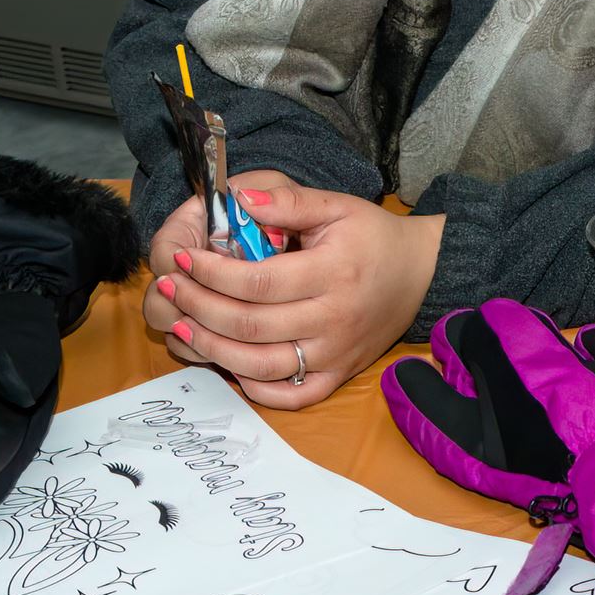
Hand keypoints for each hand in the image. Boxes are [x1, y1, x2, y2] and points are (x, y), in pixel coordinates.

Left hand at [149, 180, 442, 408]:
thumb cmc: (375, 237)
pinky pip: (291, 395)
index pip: (256, 282)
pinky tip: (231, 364)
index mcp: (334, 273)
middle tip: (171, 288)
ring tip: (183, 325)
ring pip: (260, 365)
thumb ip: (289, 201)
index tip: (183, 259)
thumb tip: (238, 199)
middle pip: (249, 325)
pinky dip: (255, 387)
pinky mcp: (339, 373)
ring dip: (212, 348)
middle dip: (198, 306)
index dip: (211, 273)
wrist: (424, 272)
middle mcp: (334, 319)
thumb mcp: (338, 206)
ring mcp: (336, 352)